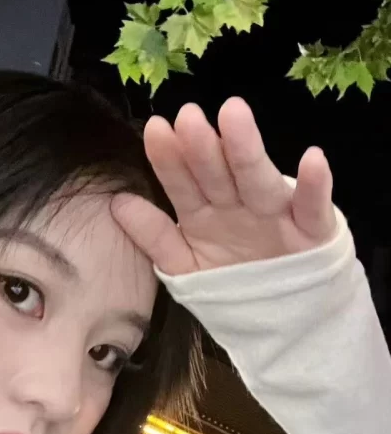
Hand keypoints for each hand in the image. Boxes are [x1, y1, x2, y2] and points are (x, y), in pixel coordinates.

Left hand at [112, 97, 337, 275]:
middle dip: (202, 147)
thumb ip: (154, 236)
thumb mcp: (186, 265)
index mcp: (205, 213)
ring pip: (258, 180)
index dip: (169, 158)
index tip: (156, 129)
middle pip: (218, 174)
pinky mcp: (312, 232)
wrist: (288, 316)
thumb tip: (117, 203)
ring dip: (246, 150)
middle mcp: (238, 206)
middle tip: (188, 116)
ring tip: (233, 116)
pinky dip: (315, 186)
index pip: (183, 182)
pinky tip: (312, 159)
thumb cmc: (235, 282)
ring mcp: (275, 215)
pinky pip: (312, 208)